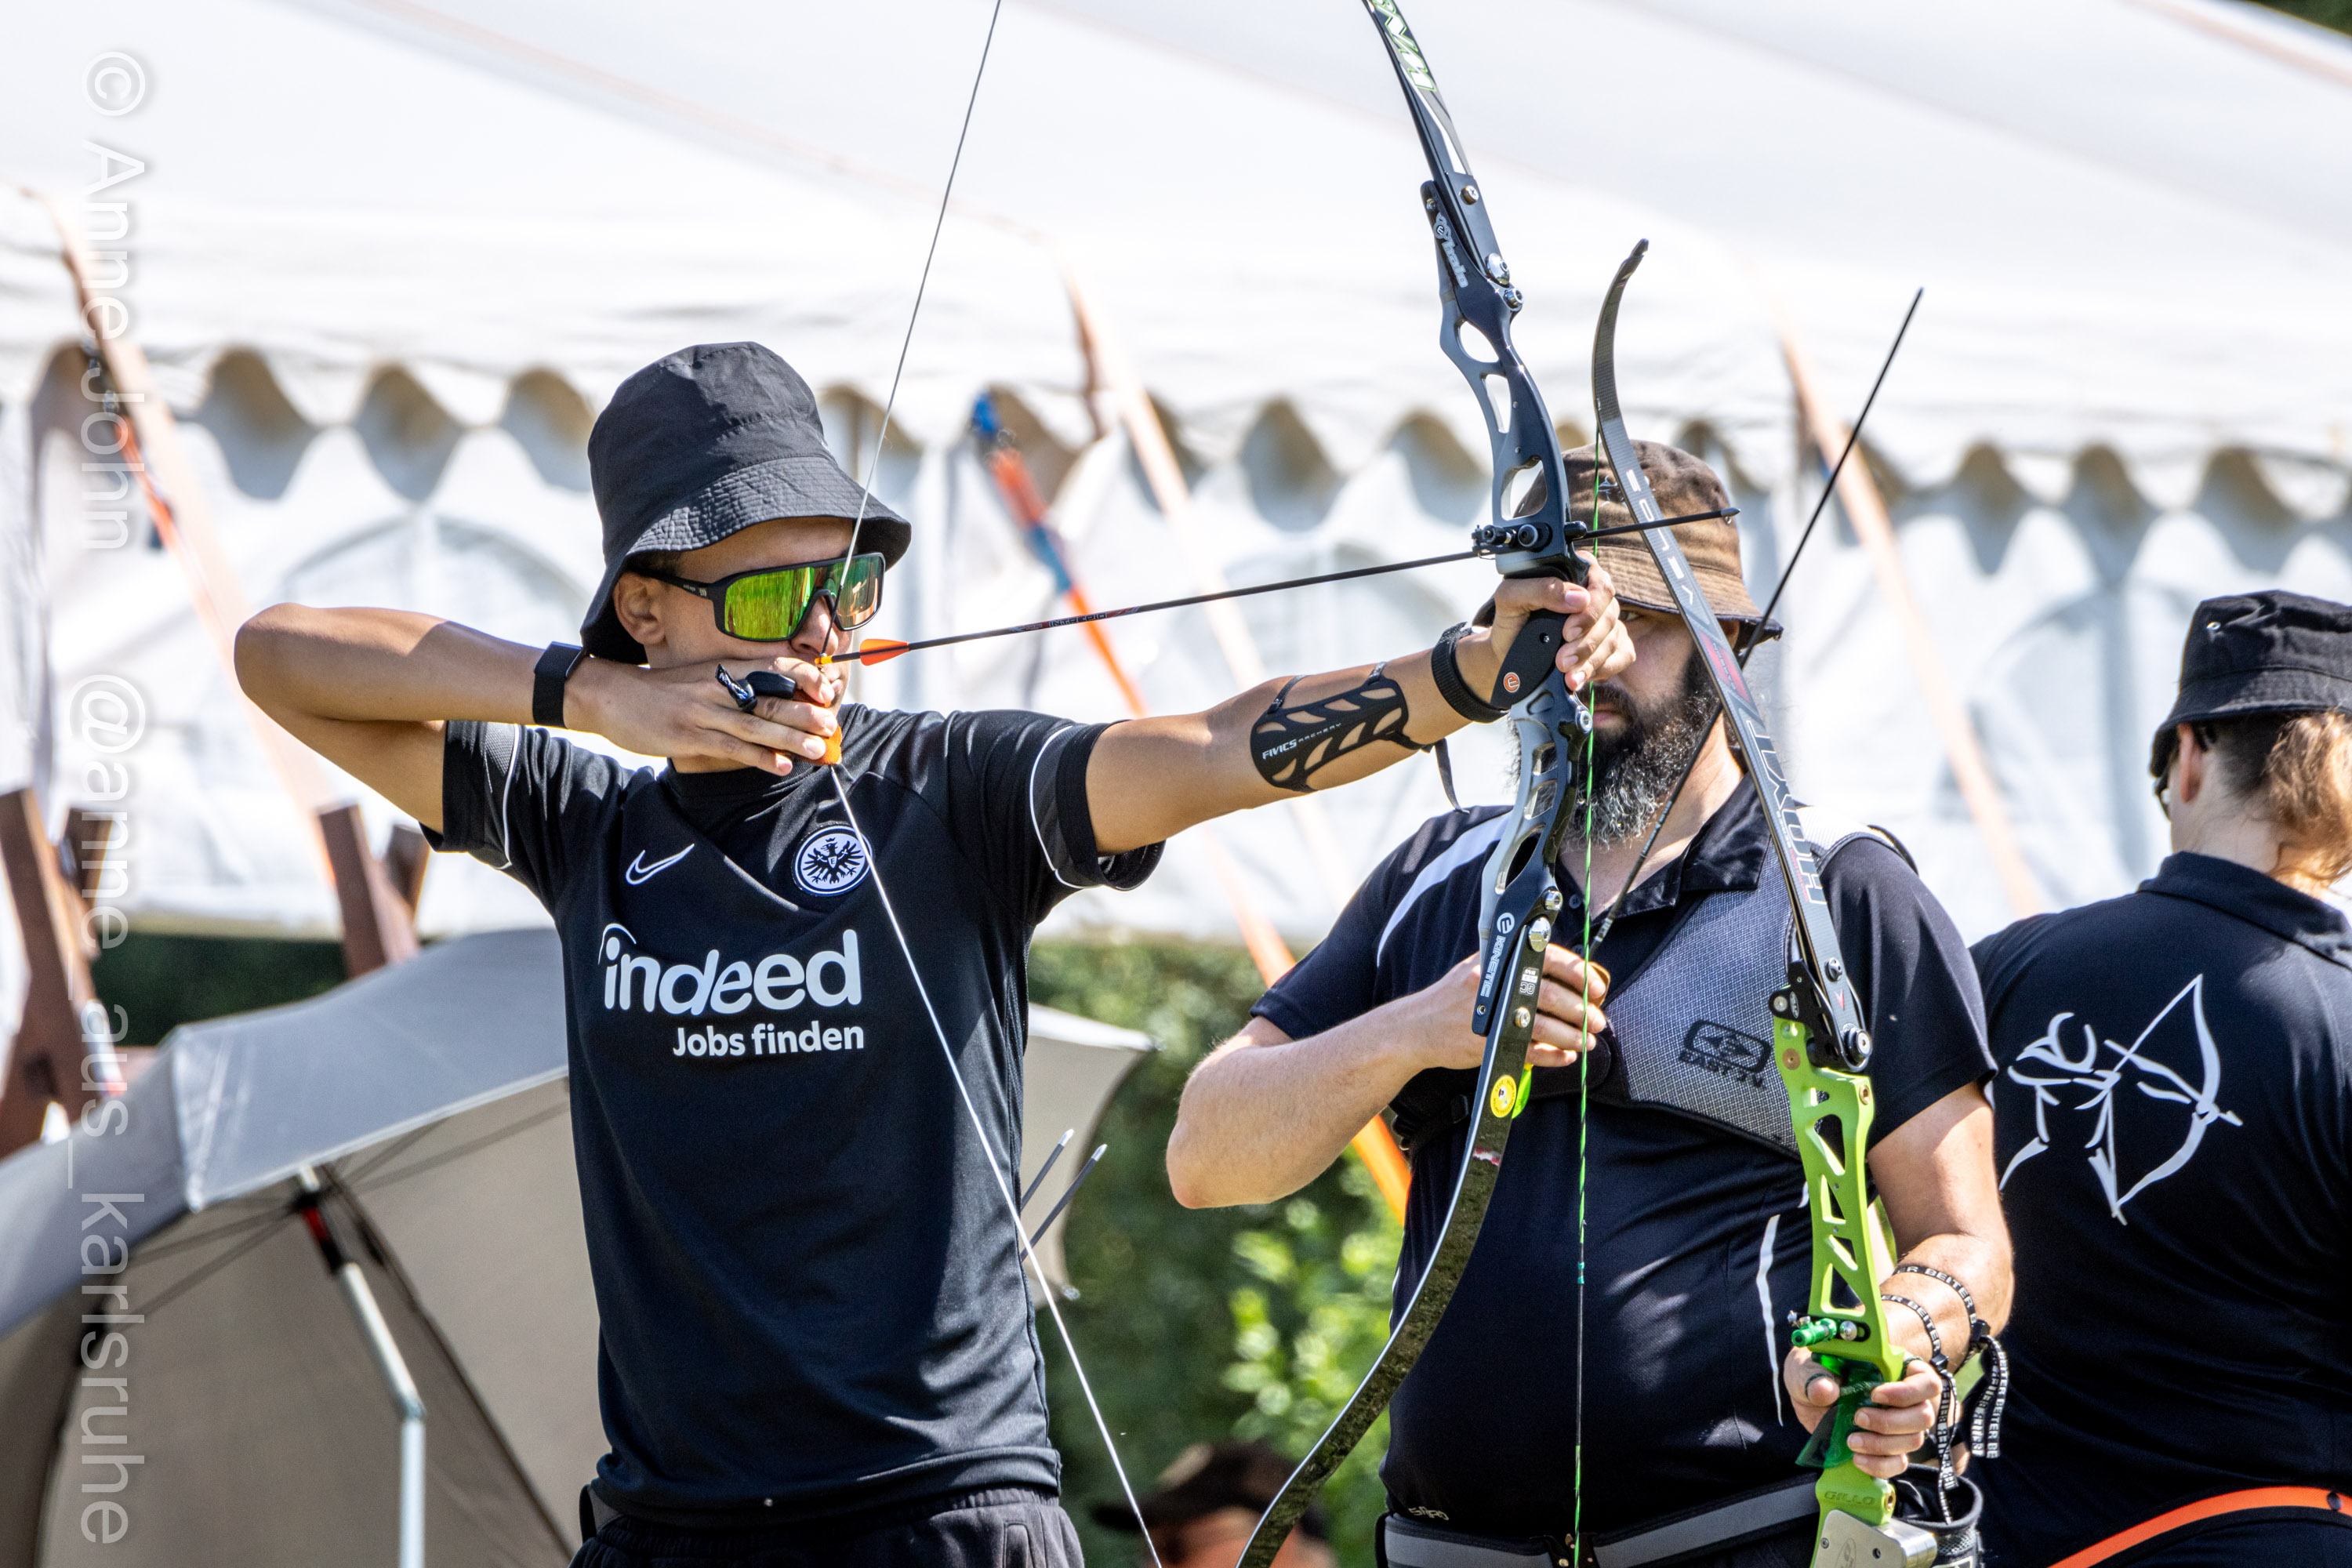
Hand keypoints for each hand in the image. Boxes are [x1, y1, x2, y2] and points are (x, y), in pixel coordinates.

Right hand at [573, 654, 842, 772]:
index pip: (772, 668)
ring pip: (756, 725)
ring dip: (790, 738)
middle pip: (770, 698)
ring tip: (819, 749)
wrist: (612, 695)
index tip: (827, 689)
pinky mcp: (690, 736)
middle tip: (832, 724)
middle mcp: (717, 687)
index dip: (802, 677)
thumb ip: (732, 688)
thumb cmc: (661, 692)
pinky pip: (732, 748)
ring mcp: (704, 712)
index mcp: (723, 670)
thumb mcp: (699, 679)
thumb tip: (770, 704)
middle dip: (805, 712)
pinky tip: (780, 765)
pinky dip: (759, 757)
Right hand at [1392, 945, 1608, 1073]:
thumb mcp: (1480, 967)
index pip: (1550, 959)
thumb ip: (1517, 966)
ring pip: (1545, 1027)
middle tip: (1598, 1021)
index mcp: (1499, 960)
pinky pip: (1530, 1052)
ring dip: (1573, 1036)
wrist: (1416, 1027)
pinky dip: (1553, 1056)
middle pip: (1552, 996)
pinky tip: (1565, 1056)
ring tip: (1587, 1042)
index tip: (1598, 988)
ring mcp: (1491, 1015)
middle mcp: (1496, 983)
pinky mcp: (1486, 1044)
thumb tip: (1566, 975)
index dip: (1581, 974)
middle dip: (1583, 1011)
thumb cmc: (1453, 997)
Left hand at [1472, 563, 1632, 694]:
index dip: (1590, 609)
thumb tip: (1579, 598)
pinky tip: (1579, 678)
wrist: (1508, 653)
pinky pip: (1622, 656)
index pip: (1600, 583)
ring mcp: (1606, 620)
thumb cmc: (1511, 620)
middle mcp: (1595, 594)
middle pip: (1609, 615)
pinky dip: (1602, 670)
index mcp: (1575, 573)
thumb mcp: (1511, 598)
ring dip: (1590, 661)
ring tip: (1567, 674)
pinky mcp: (1612, 644)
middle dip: (1586, 643)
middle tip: (1562, 661)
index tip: (1568, 632)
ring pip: (1613, 639)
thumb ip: (1540, 589)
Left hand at [1783, 1346, 1940, 1479]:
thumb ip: (1815, 1377)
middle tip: (1858, 1418)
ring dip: (1883, 1445)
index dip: (1908, 1392)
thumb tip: (1825, 1390)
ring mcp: (1900, 1425)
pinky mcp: (1889, 1448)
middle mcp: (1906, 1399)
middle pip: (1924, 1416)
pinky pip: (1898, 1463)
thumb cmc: (1814, 1372)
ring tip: (1851, 1440)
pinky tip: (1857, 1459)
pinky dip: (1880, 1465)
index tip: (1875, 1395)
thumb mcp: (1808, 1368)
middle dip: (1891, 1422)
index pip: (1926, 1382)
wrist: (1806, 1396)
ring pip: (1914, 1441)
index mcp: (1897, 1369)